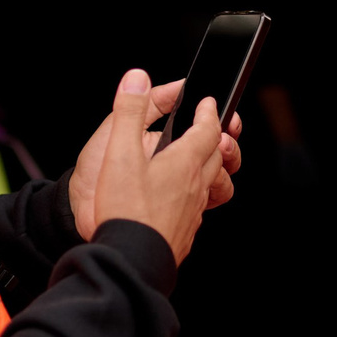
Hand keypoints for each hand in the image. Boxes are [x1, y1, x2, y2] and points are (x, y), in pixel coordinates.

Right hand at [86, 71, 230, 262]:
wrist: (129, 258)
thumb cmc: (125, 208)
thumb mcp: (119, 152)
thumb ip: (129, 112)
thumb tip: (137, 78)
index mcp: (184, 161)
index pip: (208, 129)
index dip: (209, 112)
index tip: (208, 103)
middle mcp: (196, 185)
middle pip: (217, 154)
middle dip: (215, 136)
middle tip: (209, 125)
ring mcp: (193, 211)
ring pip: (213, 183)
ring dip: (211, 167)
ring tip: (200, 160)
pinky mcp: (186, 232)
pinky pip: (200, 207)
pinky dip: (197, 194)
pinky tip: (181, 198)